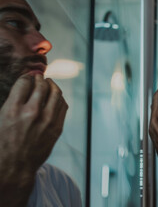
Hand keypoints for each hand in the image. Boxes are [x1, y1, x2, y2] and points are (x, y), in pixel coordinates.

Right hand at [0, 74, 67, 205]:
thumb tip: (22, 87)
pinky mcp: (56, 128)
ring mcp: (47, 121)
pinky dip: (59, 98)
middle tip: (39, 78)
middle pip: (42, 85)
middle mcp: (31, 113)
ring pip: (56, 93)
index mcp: (12, 110)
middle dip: (40, 79)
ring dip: (52, 85)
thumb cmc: (3, 144)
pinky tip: (55, 97)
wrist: (14, 167)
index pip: (25, 82)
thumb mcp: (0, 119)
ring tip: (49, 84)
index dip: (27, 77)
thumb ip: (11, 102)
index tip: (28, 77)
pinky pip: (63, 106)